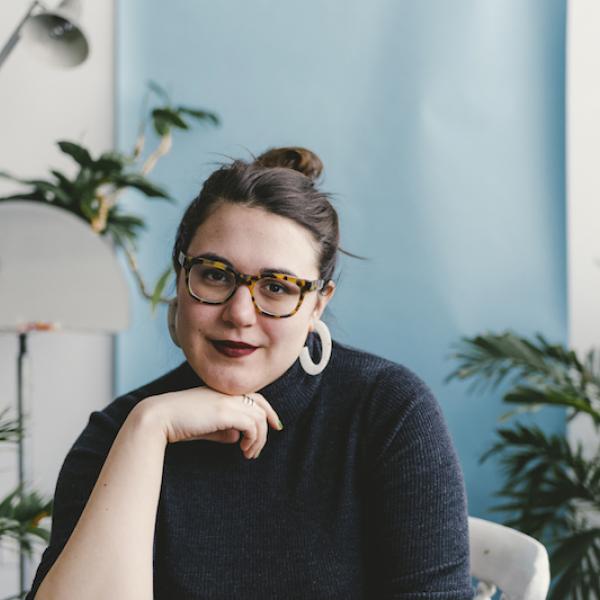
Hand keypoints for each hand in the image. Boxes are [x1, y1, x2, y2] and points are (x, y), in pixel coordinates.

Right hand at [138, 388, 282, 458]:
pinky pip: (251, 425)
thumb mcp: (205, 426)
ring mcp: (226, 400)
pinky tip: (243, 451)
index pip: (253, 396)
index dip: (267, 410)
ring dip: (258, 439)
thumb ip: (222, 429)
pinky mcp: (224, 411)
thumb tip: (237, 438)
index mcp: (222, 392)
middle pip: (260, 404)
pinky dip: (252, 439)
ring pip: (258, 417)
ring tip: (249, 454)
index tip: (274, 425)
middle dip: (270, 421)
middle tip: (271, 437)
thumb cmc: (178, 423)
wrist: (159, 418)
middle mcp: (227, 393)